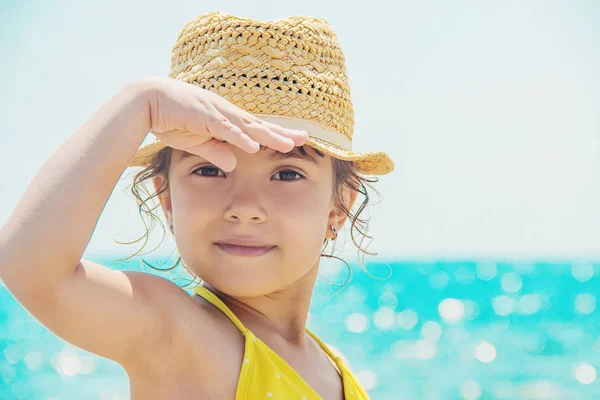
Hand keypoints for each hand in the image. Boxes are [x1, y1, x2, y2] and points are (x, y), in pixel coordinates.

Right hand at [137, 76, 308, 171]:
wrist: (147, 101)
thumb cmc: (173, 119)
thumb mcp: (198, 142)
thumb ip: (216, 152)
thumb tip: (234, 165)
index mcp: (227, 120)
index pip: (257, 129)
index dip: (276, 135)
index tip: (297, 141)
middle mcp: (227, 114)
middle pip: (259, 125)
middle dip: (282, 133)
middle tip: (306, 138)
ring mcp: (216, 113)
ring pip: (248, 126)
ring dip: (268, 135)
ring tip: (288, 144)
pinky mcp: (203, 116)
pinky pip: (224, 129)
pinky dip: (238, 137)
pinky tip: (253, 146)